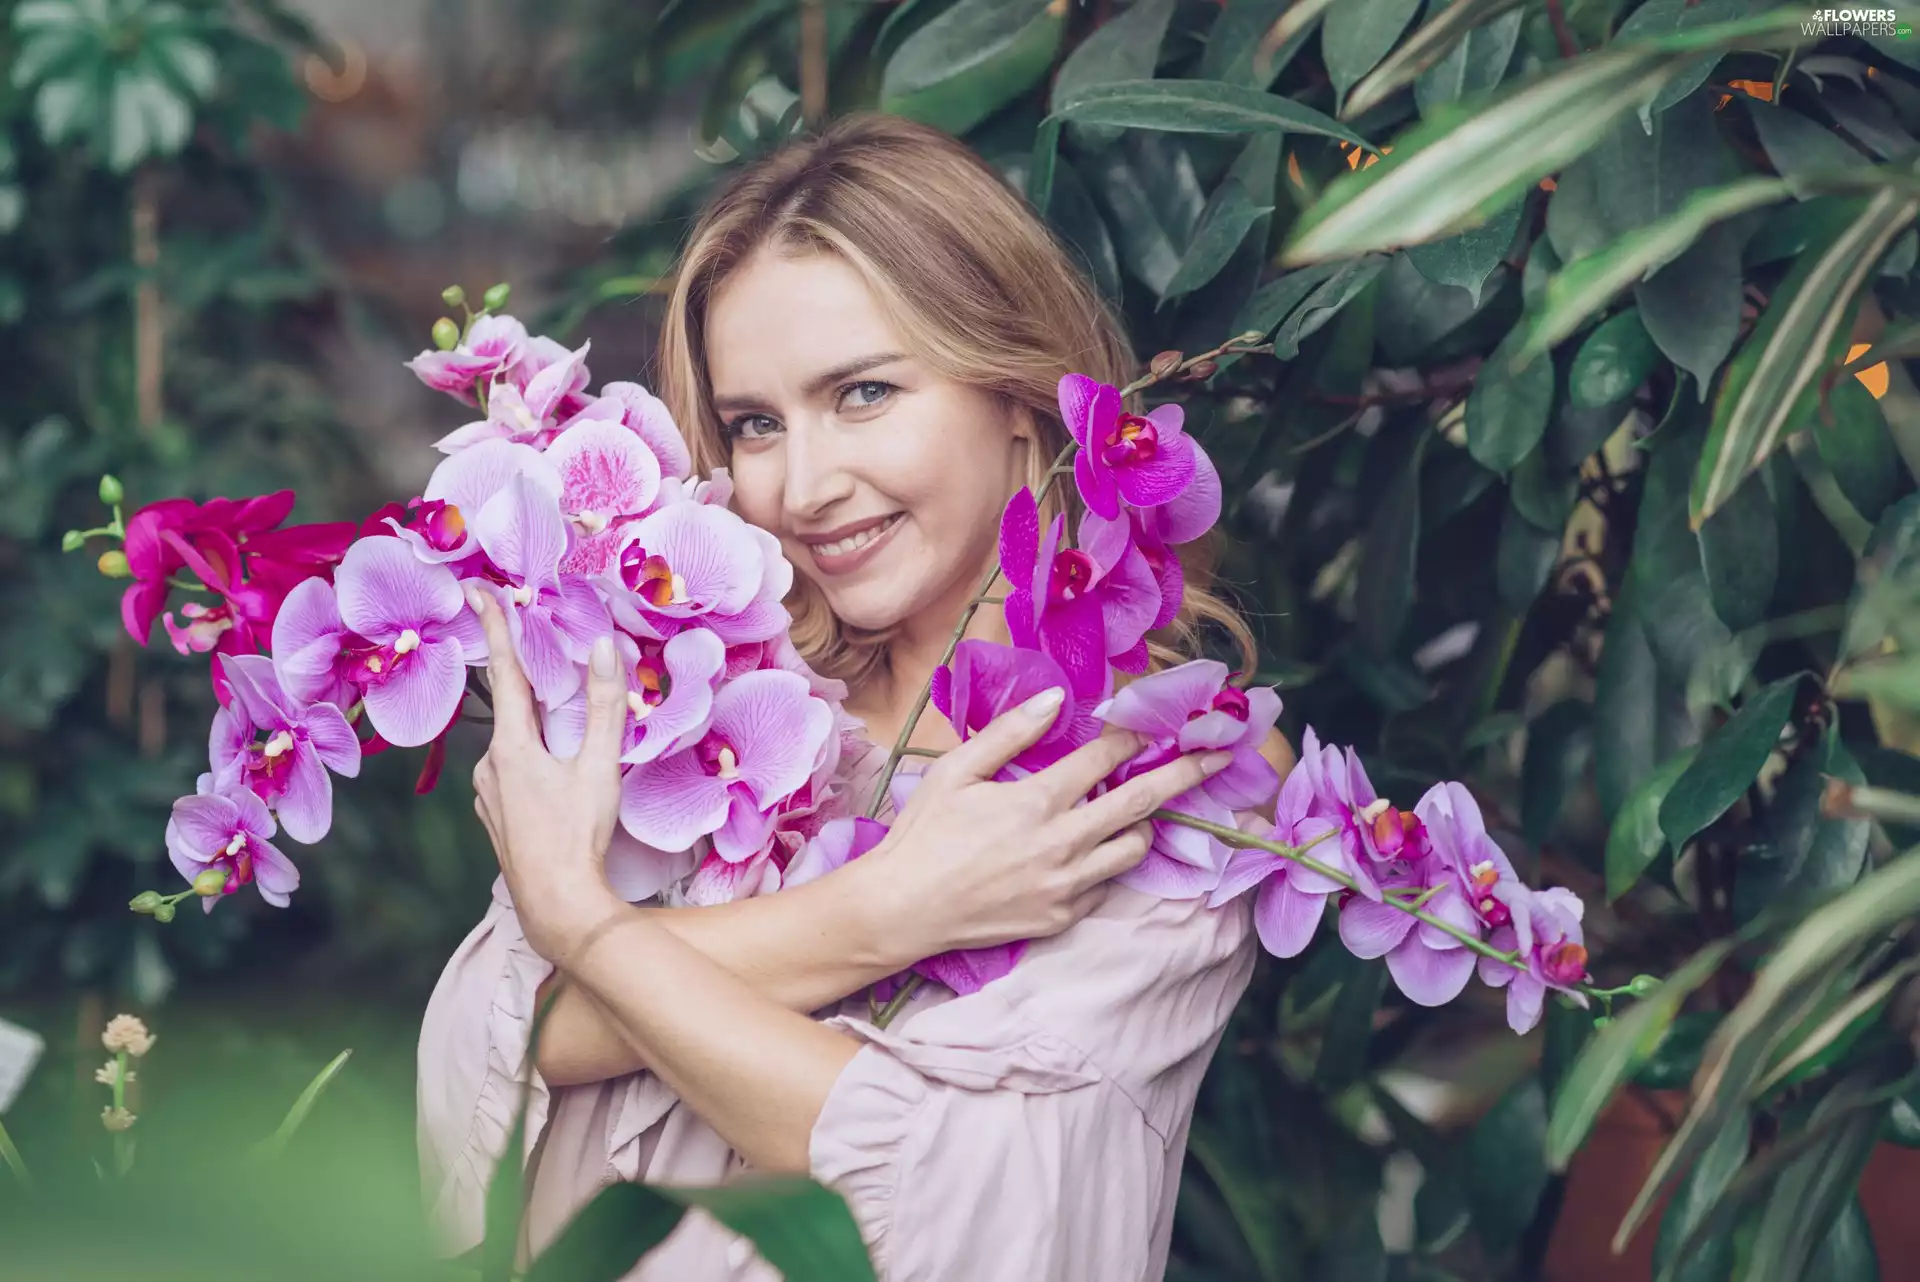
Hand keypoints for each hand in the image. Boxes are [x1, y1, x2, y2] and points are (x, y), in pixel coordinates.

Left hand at [467, 588, 625, 959]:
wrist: (555, 905)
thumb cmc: (578, 836)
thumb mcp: (599, 767)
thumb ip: (604, 706)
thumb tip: (603, 648)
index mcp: (511, 746)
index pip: (504, 672)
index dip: (495, 627)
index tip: (479, 590)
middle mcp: (489, 765)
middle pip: (513, 711)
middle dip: (532, 692)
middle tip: (551, 674)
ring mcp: (488, 795)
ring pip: (514, 747)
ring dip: (537, 737)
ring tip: (571, 754)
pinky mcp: (496, 817)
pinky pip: (513, 775)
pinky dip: (532, 766)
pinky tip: (557, 785)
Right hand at [863, 687, 1232, 954]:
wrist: (903, 909)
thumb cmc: (924, 833)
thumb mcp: (956, 770)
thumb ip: (1012, 732)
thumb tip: (1058, 701)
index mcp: (1037, 801)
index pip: (1105, 758)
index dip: (1135, 734)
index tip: (1158, 719)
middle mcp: (1062, 844)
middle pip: (1142, 802)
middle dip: (1186, 774)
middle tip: (1220, 757)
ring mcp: (1066, 885)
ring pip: (1133, 848)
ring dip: (1142, 823)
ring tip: (1135, 808)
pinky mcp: (1062, 917)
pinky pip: (1103, 884)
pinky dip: (1103, 862)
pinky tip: (1083, 850)